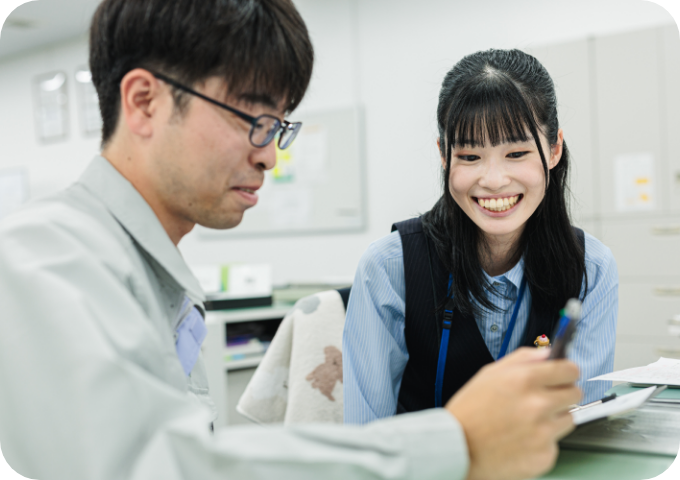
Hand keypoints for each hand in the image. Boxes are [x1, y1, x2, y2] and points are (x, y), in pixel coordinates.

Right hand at [445, 347, 580, 479]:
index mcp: (525, 380)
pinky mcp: (545, 456)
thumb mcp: (489, 373)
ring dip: (554, 418)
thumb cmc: (469, 411)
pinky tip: (523, 439)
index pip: (569, 369)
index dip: (567, 371)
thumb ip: (522, 358)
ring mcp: (543, 432)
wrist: (459, 448)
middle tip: (545, 399)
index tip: (565, 375)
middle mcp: (538, 405)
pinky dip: (543, 442)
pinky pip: (556, 444)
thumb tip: (547, 353)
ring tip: (528, 421)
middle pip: (575, 393)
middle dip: (563, 393)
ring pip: (568, 419)